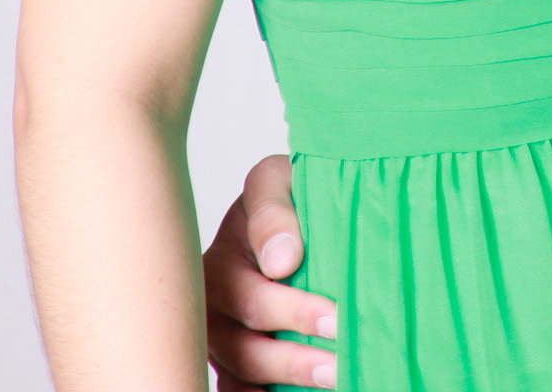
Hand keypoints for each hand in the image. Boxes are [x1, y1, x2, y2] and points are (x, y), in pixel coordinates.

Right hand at [201, 154, 337, 388]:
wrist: (293, 204)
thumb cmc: (291, 192)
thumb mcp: (281, 180)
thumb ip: (276, 210)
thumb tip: (282, 260)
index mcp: (222, 253)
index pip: (250, 292)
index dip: (294, 311)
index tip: (335, 318)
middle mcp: (209, 295)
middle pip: (245, 338)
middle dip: (297, 352)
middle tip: (343, 359)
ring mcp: (214, 328)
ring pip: (241, 365)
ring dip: (289, 375)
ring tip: (336, 376)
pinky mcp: (225, 355)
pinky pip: (234, 385)